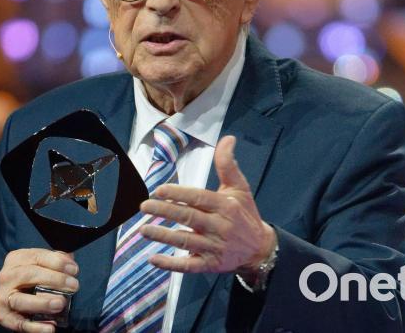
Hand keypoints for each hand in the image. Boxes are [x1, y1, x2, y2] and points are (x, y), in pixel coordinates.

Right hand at [0, 249, 79, 332]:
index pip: (37, 256)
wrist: (12, 299)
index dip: (57, 262)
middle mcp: (6, 276)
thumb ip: (55, 261)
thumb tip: (70, 261)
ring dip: (42, 302)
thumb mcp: (41, 265)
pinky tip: (50, 327)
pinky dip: (35, 327)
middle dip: (54, 280)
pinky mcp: (3, 316)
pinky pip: (19, 323)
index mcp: (15, 259)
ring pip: (21, 300)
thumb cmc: (32, 280)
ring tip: (60, 304)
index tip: (74, 270)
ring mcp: (3, 297)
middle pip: (29, 275)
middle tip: (74, 286)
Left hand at [139, 135, 276, 274]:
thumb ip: (228, 164)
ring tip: (143, 230)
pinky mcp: (210, 264)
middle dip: (165, 212)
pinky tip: (154, 259)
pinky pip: (189, 266)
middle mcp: (220, 226)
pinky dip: (171, 264)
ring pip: (185, 241)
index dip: (178, 194)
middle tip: (144, 206)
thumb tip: (227, 138)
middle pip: (188, 218)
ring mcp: (215, 247)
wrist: (260, 249)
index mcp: (225, 206)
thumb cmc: (244, 214)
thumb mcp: (240, 187)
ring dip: (163, 236)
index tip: (159, 190)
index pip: (198, 198)